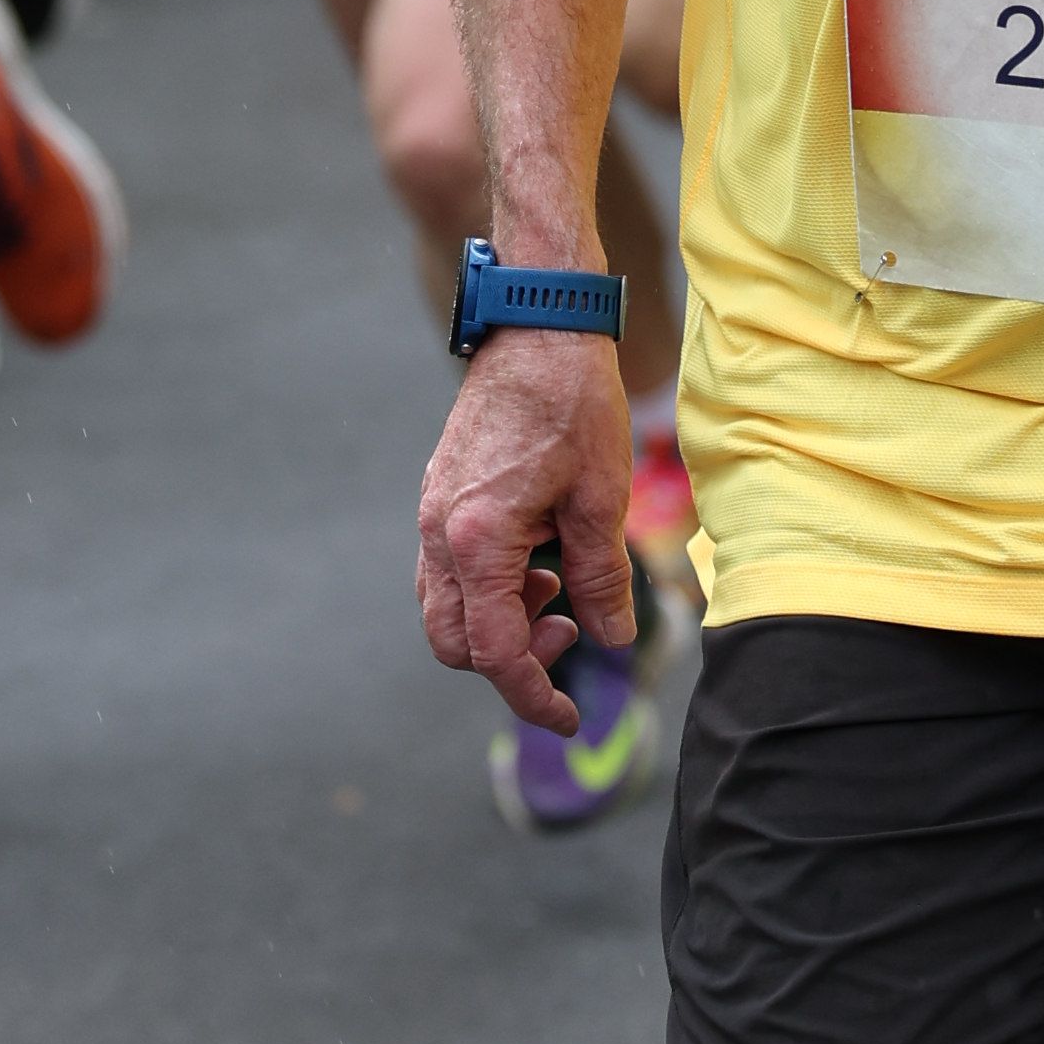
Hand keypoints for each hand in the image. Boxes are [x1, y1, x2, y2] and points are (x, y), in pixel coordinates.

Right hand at [418, 329, 634, 726]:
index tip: (570, 718)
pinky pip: (450, 572)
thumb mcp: (602, 498)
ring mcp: (433, 515)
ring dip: (502, 621)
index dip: (534, 696)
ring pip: (447, 609)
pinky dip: (491, 588)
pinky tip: (539, 557)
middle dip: (512, 661)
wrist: (535, 326)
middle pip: (455, 643)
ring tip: (560, 585)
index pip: (496, 651)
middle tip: (570, 633)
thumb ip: (601, 578)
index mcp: (477, 539)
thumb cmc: (572, 401)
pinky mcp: (440, 499)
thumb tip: (610, 639)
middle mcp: (440, 533)